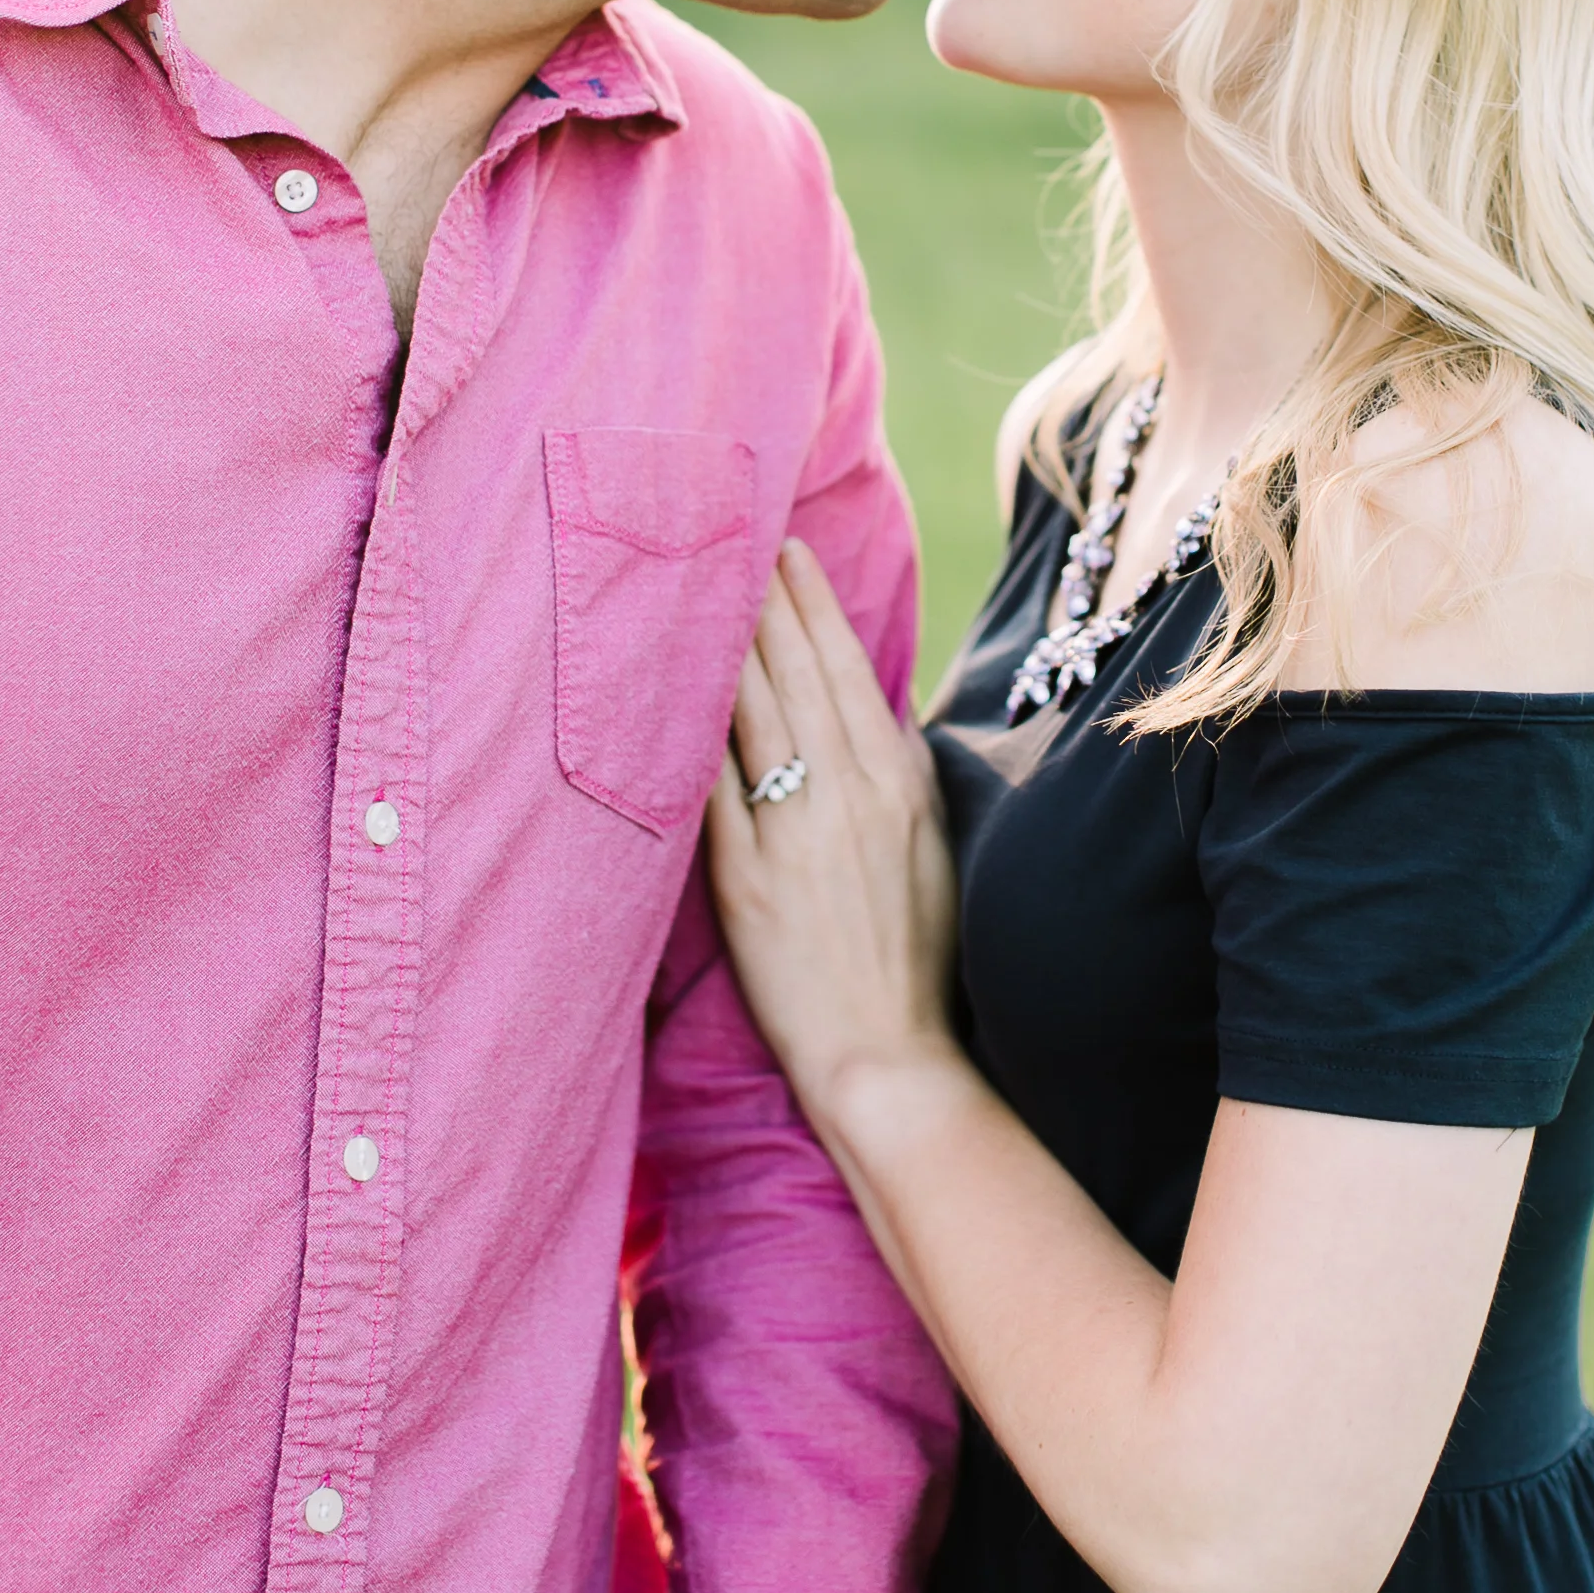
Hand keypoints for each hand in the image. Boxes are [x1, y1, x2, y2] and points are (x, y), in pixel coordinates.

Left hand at [707, 540, 960, 1128]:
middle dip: (760, 600)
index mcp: (899, 781)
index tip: (787, 554)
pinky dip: (689, 729)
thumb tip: (870, 712)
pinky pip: (709, 783)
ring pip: (750, 711)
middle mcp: (849, 791)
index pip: (847, 668)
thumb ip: (898, 775)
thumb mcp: (929, 846)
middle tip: (730, 537)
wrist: (891, 1055)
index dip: (812, 606)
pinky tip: (664, 683)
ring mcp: (795, 831)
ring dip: (723, 643)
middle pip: (793, 672)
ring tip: (698, 586)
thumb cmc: (916, 956)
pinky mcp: (744, 877)